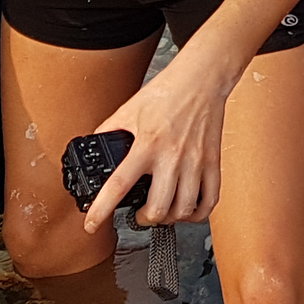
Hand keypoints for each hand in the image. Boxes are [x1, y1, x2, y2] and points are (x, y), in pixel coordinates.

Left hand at [82, 50, 239, 231]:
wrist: (202, 78)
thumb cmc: (167, 91)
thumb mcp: (130, 108)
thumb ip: (110, 129)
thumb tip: (94, 144)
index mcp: (146, 144)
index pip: (119, 185)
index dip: (101, 210)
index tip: (91, 225)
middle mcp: (171, 157)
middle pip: (157, 209)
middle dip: (143, 219)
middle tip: (139, 214)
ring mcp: (195, 162)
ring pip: (183, 210)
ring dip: (169, 219)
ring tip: (162, 212)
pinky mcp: (212, 162)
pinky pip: (209, 200)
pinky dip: (197, 214)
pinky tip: (187, 209)